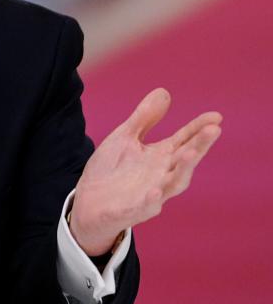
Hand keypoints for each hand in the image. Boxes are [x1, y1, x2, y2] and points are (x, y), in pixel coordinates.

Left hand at [70, 88, 221, 255]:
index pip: (184, 140)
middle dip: (198, 146)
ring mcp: (148, 196)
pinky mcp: (130, 212)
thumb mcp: (125, 138)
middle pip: (184, 161)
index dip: (199, 129)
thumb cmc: (111, 169)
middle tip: (213, 129)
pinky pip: (143, 208)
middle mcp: (160, 176)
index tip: (216, 116)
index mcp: (160, 157)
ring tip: (190, 153)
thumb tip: (164, 91)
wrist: (87, 203)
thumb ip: (144, 119)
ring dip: (182, 170)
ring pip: (171, 185)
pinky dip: (150, 202)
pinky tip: (154, 193)